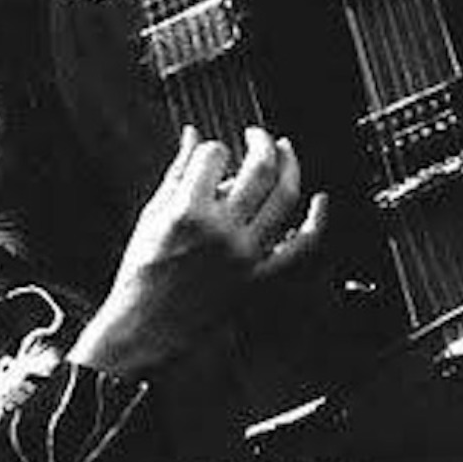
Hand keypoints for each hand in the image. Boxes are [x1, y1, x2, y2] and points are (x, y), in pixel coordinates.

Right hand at [69, 126, 328, 376]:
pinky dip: (316, 222)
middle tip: (257, 135)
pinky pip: (300, 247)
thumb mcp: (152, 215)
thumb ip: (177, 171)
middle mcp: (222, 231)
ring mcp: (246, 255)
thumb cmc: (141, 272)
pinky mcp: (260, 277)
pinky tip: (320, 201)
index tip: (211, 153)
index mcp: (187, 212)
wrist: (147, 327)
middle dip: (261, 142)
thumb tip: (192, 134)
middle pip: (259, 169)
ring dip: (290, 166)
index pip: (214, 156)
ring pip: (285, 198)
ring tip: (284, 150)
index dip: (213, 148)